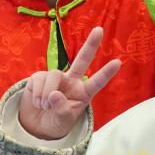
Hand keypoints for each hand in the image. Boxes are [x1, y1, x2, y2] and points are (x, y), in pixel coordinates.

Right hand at [17, 24, 120, 140]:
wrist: (36, 125)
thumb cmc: (56, 122)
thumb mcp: (63, 121)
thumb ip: (61, 109)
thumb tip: (54, 94)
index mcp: (83, 93)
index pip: (96, 82)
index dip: (106, 73)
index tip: (118, 62)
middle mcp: (72, 81)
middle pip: (82, 60)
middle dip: (90, 44)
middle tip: (100, 30)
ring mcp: (55, 77)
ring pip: (53, 75)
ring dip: (46, 94)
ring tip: (44, 106)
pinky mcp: (39, 77)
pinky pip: (38, 78)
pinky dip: (37, 93)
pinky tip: (37, 101)